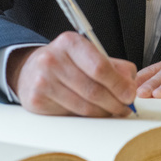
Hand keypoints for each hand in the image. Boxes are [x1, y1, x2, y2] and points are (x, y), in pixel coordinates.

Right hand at [7, 32, 136, 116]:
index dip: (118, 85)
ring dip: (103, 113)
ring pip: (83, 106)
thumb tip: (131, 85)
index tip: (129, 95)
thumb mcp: (89, 55)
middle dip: (114, 103)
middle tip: (124, 108)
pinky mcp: (36, 101)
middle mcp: (53, 59)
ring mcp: (42, 80)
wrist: (30, 70)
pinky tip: (91, 112)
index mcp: (70, 42)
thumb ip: (114, 67)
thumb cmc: (65, 62)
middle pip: (93, 90)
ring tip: (111, 111)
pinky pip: (69, 115)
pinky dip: (85, 117)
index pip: (100, 67)